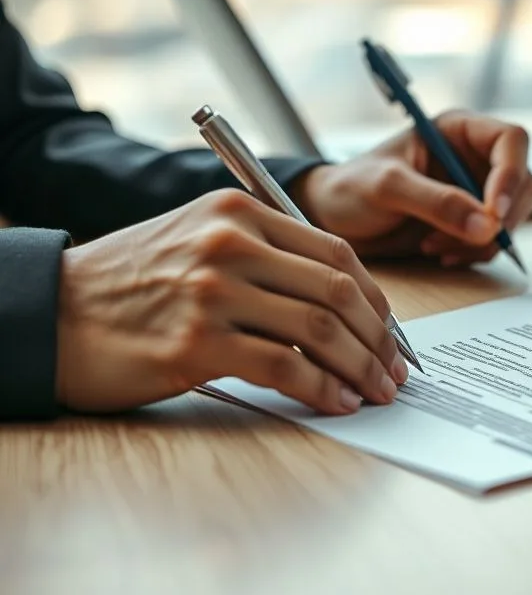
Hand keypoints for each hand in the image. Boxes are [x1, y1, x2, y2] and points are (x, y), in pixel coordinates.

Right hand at [56, 190, 407, 414]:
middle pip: (337, 292)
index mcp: (239, 211)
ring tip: (375, 392)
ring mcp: (213, 291)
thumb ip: (267, 254)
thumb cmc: (135, 283)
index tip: (390, 334)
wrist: (54, 312)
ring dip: (360, 368)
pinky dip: (321, 390)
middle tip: (394, 371)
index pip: (336, 254)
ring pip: (319, 330)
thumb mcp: (199, 238)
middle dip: (379, 339)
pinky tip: (336, 403)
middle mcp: (230, 242)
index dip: (377, 300)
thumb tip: (343, 304)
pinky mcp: (197, 343)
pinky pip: (284, 369)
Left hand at [292, 110, 531, 266]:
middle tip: (468, 238)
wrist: (332, 219)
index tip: (494, 212)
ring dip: (483, 239)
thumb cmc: (350, 188)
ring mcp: (475, 191)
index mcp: (458, 131)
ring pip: (513, 216)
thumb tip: (486, 224)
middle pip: (522, 182)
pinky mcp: (470, 221)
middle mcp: (474, 157)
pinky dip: (474, 252)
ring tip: (437, 245)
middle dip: (500, 217)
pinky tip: (439, 251)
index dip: (511, 175)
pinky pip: (494, 239)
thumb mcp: (388, 188)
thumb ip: (436, 202)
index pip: (511, 141)